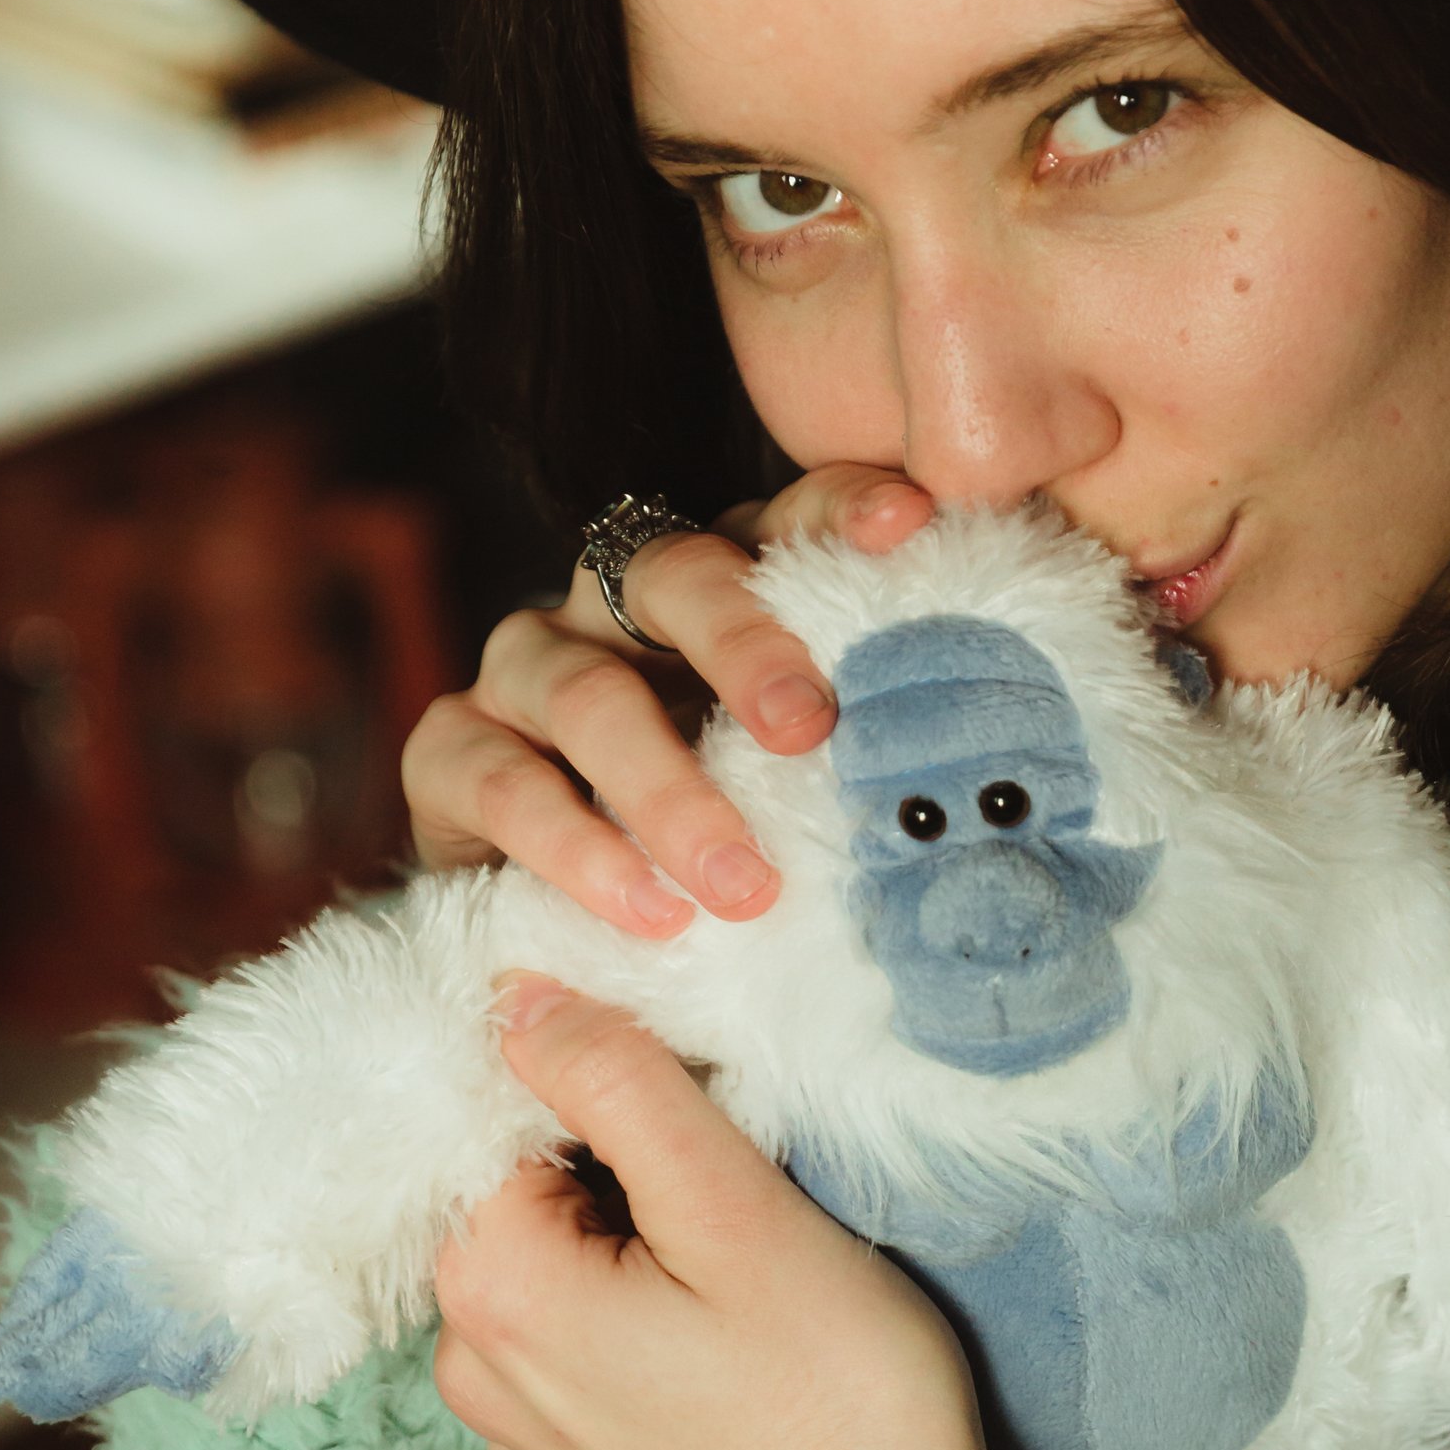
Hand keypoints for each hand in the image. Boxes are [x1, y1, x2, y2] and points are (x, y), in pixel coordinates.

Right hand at [401, 465, 932, 939]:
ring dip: (667, 790)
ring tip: (742, 888)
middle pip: (674, 573)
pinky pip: (497, 779)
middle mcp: (616, 607)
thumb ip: (872, 763)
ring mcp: (527, 670)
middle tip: (809, 730)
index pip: (783, 516)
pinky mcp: (448, 750)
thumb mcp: (807, 803)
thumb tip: (1001, 761)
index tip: (909, 525)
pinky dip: (574, 848)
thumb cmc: (726, 851)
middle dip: (746, 644)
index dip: (839, 508)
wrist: (564, 941)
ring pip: (588, 692)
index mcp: (722, 592)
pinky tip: (643, 911)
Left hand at [430, 981, 1129, 1449]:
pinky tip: (744, 1348)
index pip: (508, 1110)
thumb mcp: (739, 1215)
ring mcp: (522, 1435)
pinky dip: (650, 1314)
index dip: (616, 1083)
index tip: (717, 1120)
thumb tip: (518, 996)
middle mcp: (472, 1369)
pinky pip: (587, 1343)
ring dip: (645, 1237)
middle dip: (629, 1161)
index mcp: (491, 1291)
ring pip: (564, 1262)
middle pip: (530, 1186)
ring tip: (758, 1281)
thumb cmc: (842, 1410)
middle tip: (755, 1202)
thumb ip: (621, 1088)